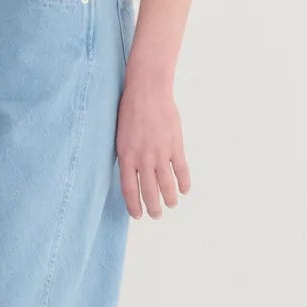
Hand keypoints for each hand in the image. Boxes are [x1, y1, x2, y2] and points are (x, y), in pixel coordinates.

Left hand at [115, 70, 190, 218]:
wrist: (147, 91)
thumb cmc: (130, 111)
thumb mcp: (121, 136)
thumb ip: (127, 156)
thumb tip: (132, 174)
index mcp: (126, 157)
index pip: (129, 190)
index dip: (134, 206)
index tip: (138, 215)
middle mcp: (143, 158)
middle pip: (149, 191)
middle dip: (153, 207)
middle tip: (156, 215)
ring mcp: (160, 153)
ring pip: (167, 184)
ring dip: (170, 198)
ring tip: (171, 205)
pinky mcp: (175, 145)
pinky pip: (181, 170)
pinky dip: (184, 182)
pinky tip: (185, 190)